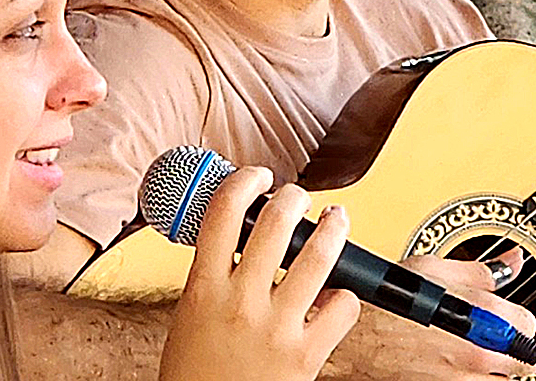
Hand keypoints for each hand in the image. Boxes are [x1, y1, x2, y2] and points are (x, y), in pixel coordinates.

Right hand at [159, 167, 359, 380]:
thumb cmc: (195, 375)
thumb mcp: (190, 316)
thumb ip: (214, 276)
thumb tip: (239, 238)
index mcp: (204, 289)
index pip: (223, 211)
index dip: (244, 180)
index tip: (257, 176)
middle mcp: (241, 303)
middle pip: (276, 220)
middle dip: (293, 196)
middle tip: (297, 197)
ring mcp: (276, 328)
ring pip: (318, 254)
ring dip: (333, 227)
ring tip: (336, 219)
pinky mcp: (306, 355)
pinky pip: (342, 307)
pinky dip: (345, 296)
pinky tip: (337, 294)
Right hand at [327, 248, 535, 380]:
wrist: (350, 343)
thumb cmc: (384, 305)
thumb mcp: (433, 270)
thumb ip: (481, 270)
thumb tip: (512, 262)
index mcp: (481, 319)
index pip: (529, 325)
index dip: (514, 317)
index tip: (501, 317)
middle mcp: (478, 357)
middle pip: (521, 361)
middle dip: (506, 347)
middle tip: (481, 336)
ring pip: (499, 380)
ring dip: (489, 367)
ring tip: (459, 350)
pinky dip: (466, 377)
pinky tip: (446, 363)